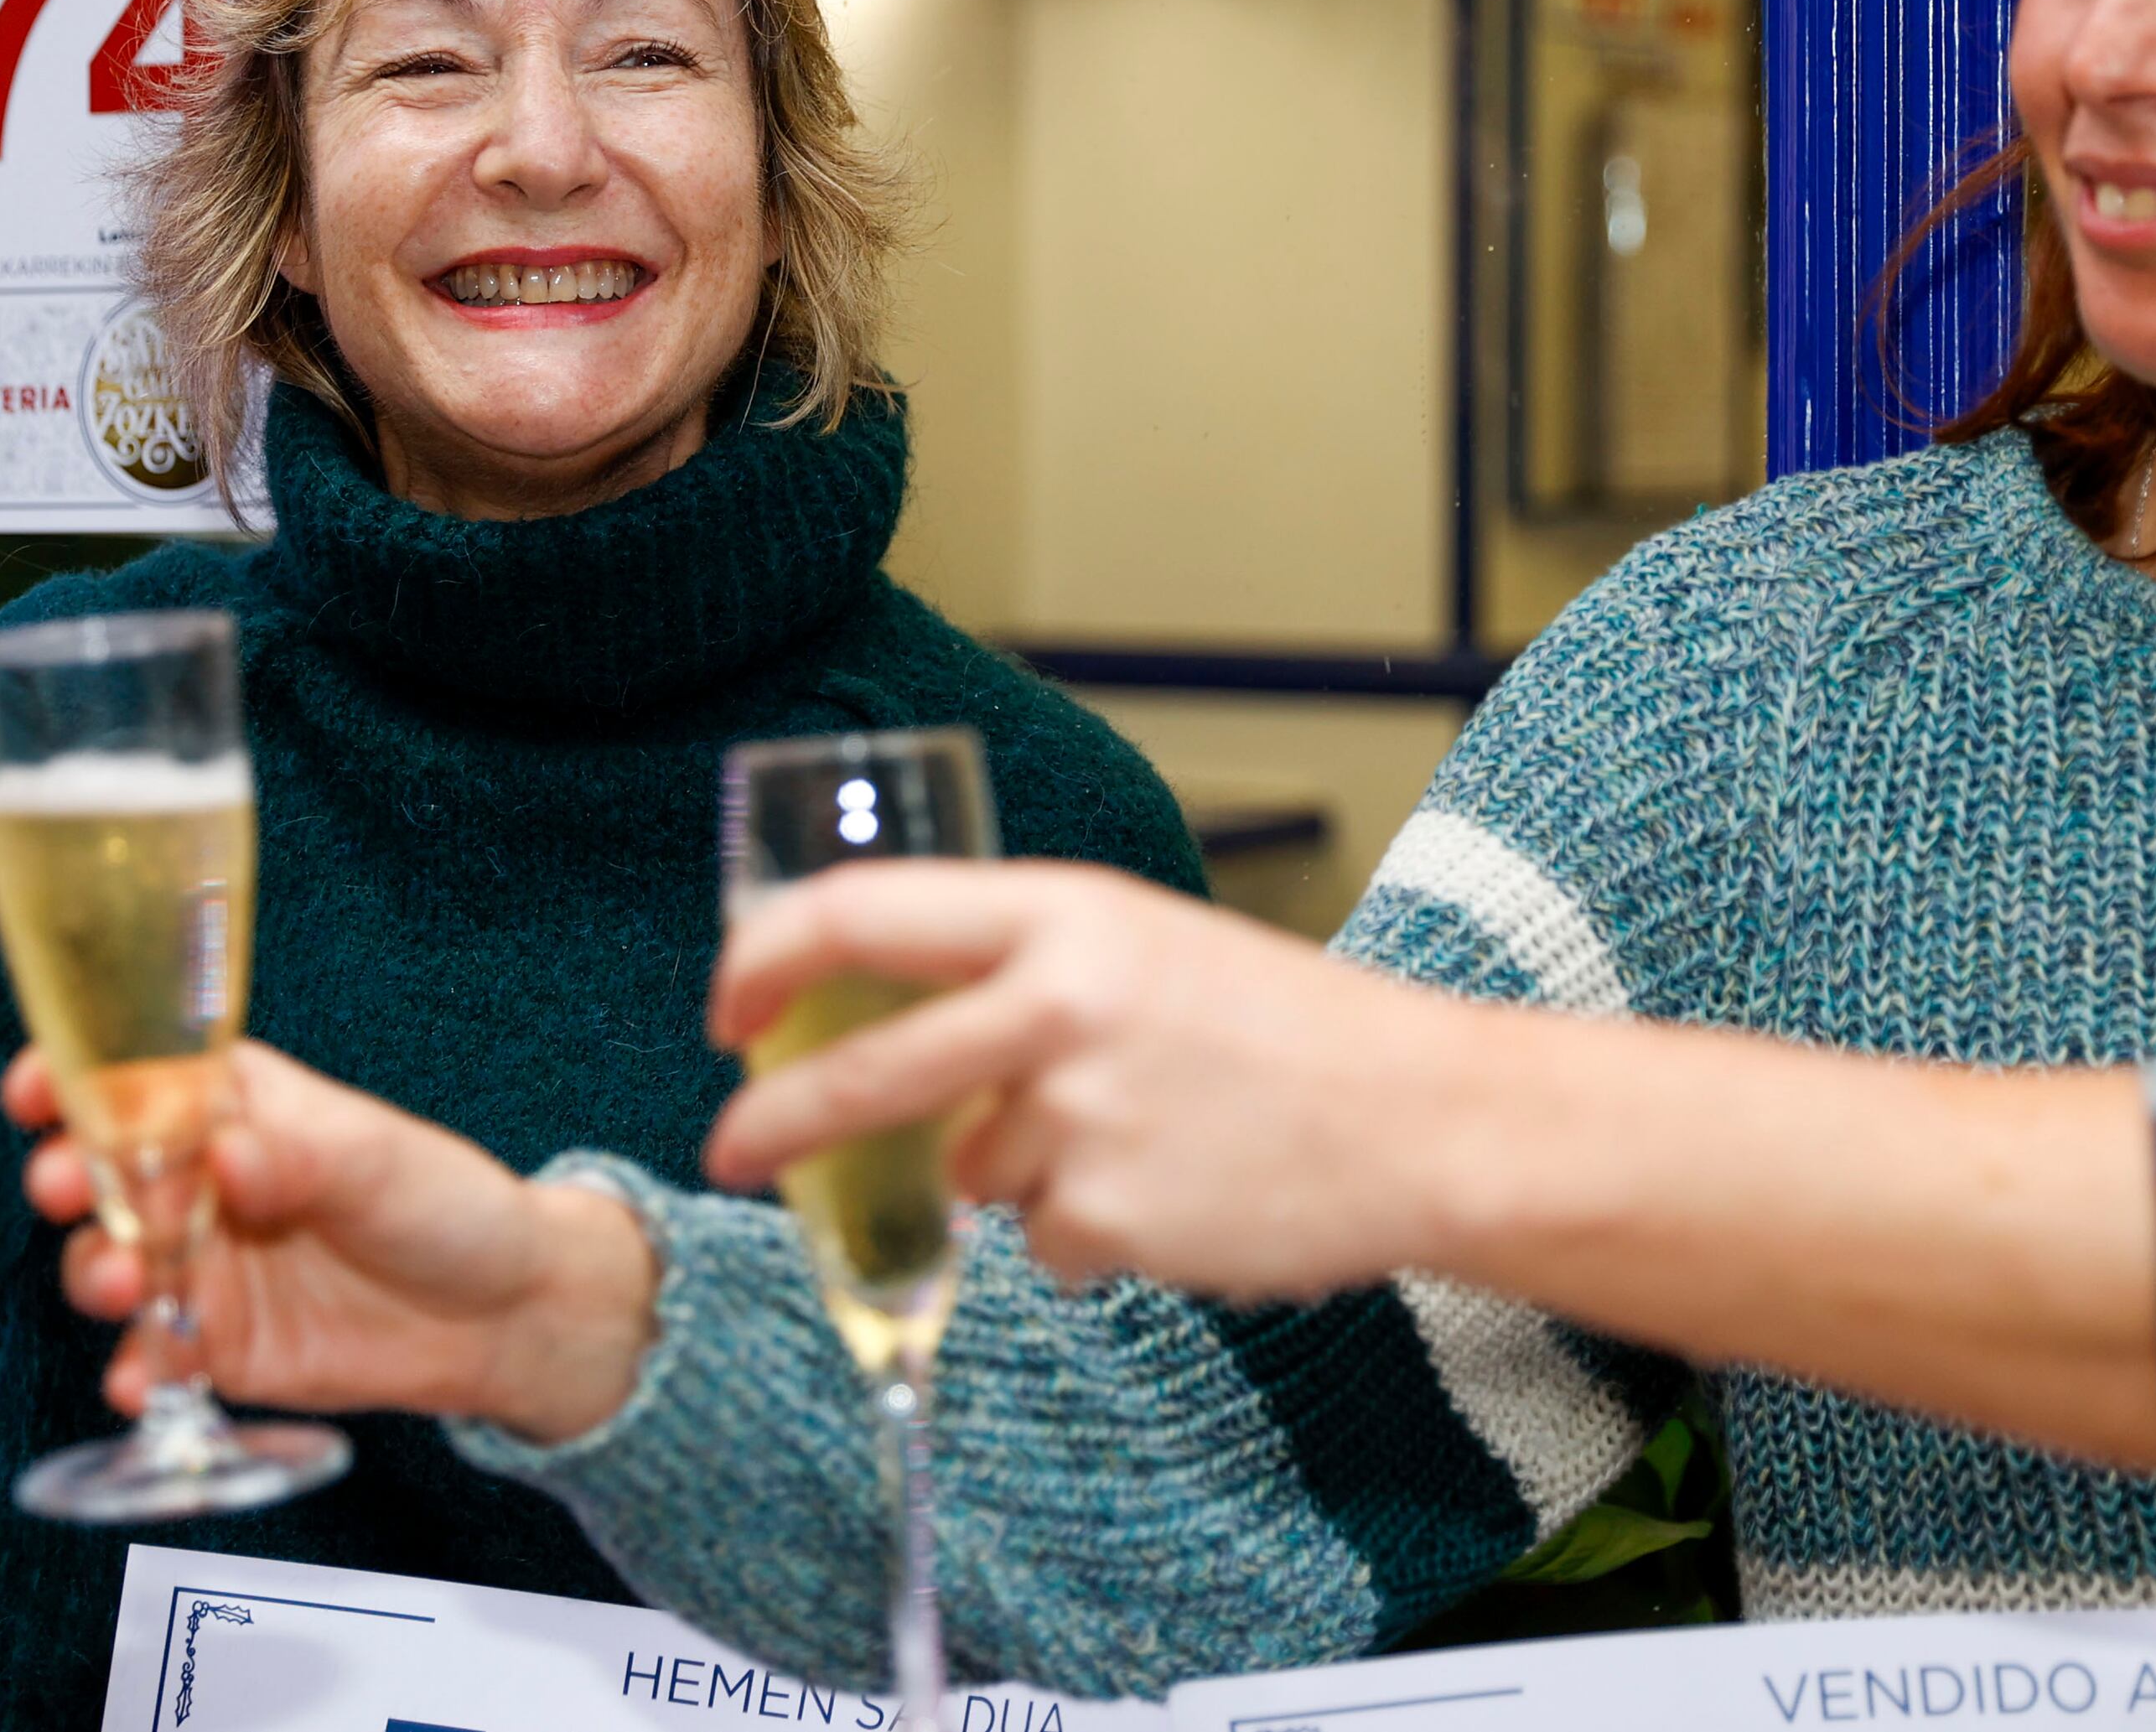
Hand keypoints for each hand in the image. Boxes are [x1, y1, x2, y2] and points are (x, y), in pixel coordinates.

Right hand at [18, 1041, 658, 1445]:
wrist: (499, 1315)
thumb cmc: (444, 1205)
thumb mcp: (380, 1162)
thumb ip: (299, 1156)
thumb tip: (226, 1151)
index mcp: (234, 1106)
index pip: (135, 1078)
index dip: (74, 1078)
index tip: (37, 1089)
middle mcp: (197, 1181)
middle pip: (103, 1173)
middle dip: (71, 1177)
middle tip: (67, 1188)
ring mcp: (195, 1264)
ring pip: (109, 1262)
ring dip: (97, 1271)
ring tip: (124, 1283)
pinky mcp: (210, 1343)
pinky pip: (150, 1355)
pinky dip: (137, 1368)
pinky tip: (140, 1380)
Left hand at [706, 861, 1487, 1298]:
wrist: (1427, 1117)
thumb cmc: (1290, 1030)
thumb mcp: (1145, 947)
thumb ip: (1020, 971)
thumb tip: (884, 1023)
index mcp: (1067, 912)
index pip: (861, 913)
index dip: (764, 961)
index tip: (728, 1007)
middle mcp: (1062, 1003)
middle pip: (860, 1072)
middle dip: (774, 1124)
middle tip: (732, 1149)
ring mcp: (1083, 1117)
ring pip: (972, 1172)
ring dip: (1020, 1178)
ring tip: (1143, 1142)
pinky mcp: (1108, 1217)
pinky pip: (1042, 1244)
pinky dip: (1086, 1234)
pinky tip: (1177, 1193)